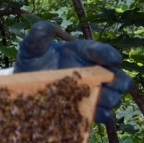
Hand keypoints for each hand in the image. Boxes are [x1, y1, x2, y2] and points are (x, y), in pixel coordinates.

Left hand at [15, 21, 133, 123]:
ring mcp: (91, 91)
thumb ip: (37, 38)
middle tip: (115, 82)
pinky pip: (101, 113)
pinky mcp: (87, 108)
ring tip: (105, 100)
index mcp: (84, 52)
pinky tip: (102, 115)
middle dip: (118, 80)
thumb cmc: (33, 62)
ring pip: (112, 95)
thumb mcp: (31, 50)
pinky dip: (104, 115)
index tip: (113, 59)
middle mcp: (93, 72)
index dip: (108, 54)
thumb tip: (44, 27)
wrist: (25, 86)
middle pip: (116, 76)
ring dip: (111, 98)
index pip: (100, 51)